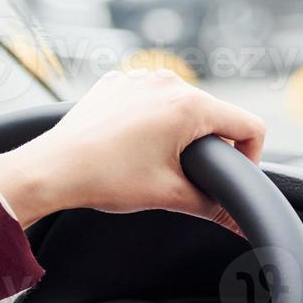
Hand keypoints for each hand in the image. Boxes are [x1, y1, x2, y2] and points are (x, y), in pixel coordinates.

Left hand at [0, 69, 266, 231]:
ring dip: (177, 132)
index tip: (231, 177)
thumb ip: (213, 206)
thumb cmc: (106, 179)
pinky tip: (129, 147)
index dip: (250, 157)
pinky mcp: (116, 84)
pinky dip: (148, 121)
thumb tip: (237, 224)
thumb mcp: (169, 195)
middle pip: (213, 114)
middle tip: (186, 177)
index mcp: (188, 105)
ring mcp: (139, 79)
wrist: (52, 170)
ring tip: (153, 162)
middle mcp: (167, 82)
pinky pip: (148, 100)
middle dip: (209, 146)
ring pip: (179, 106)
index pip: (249, 125)